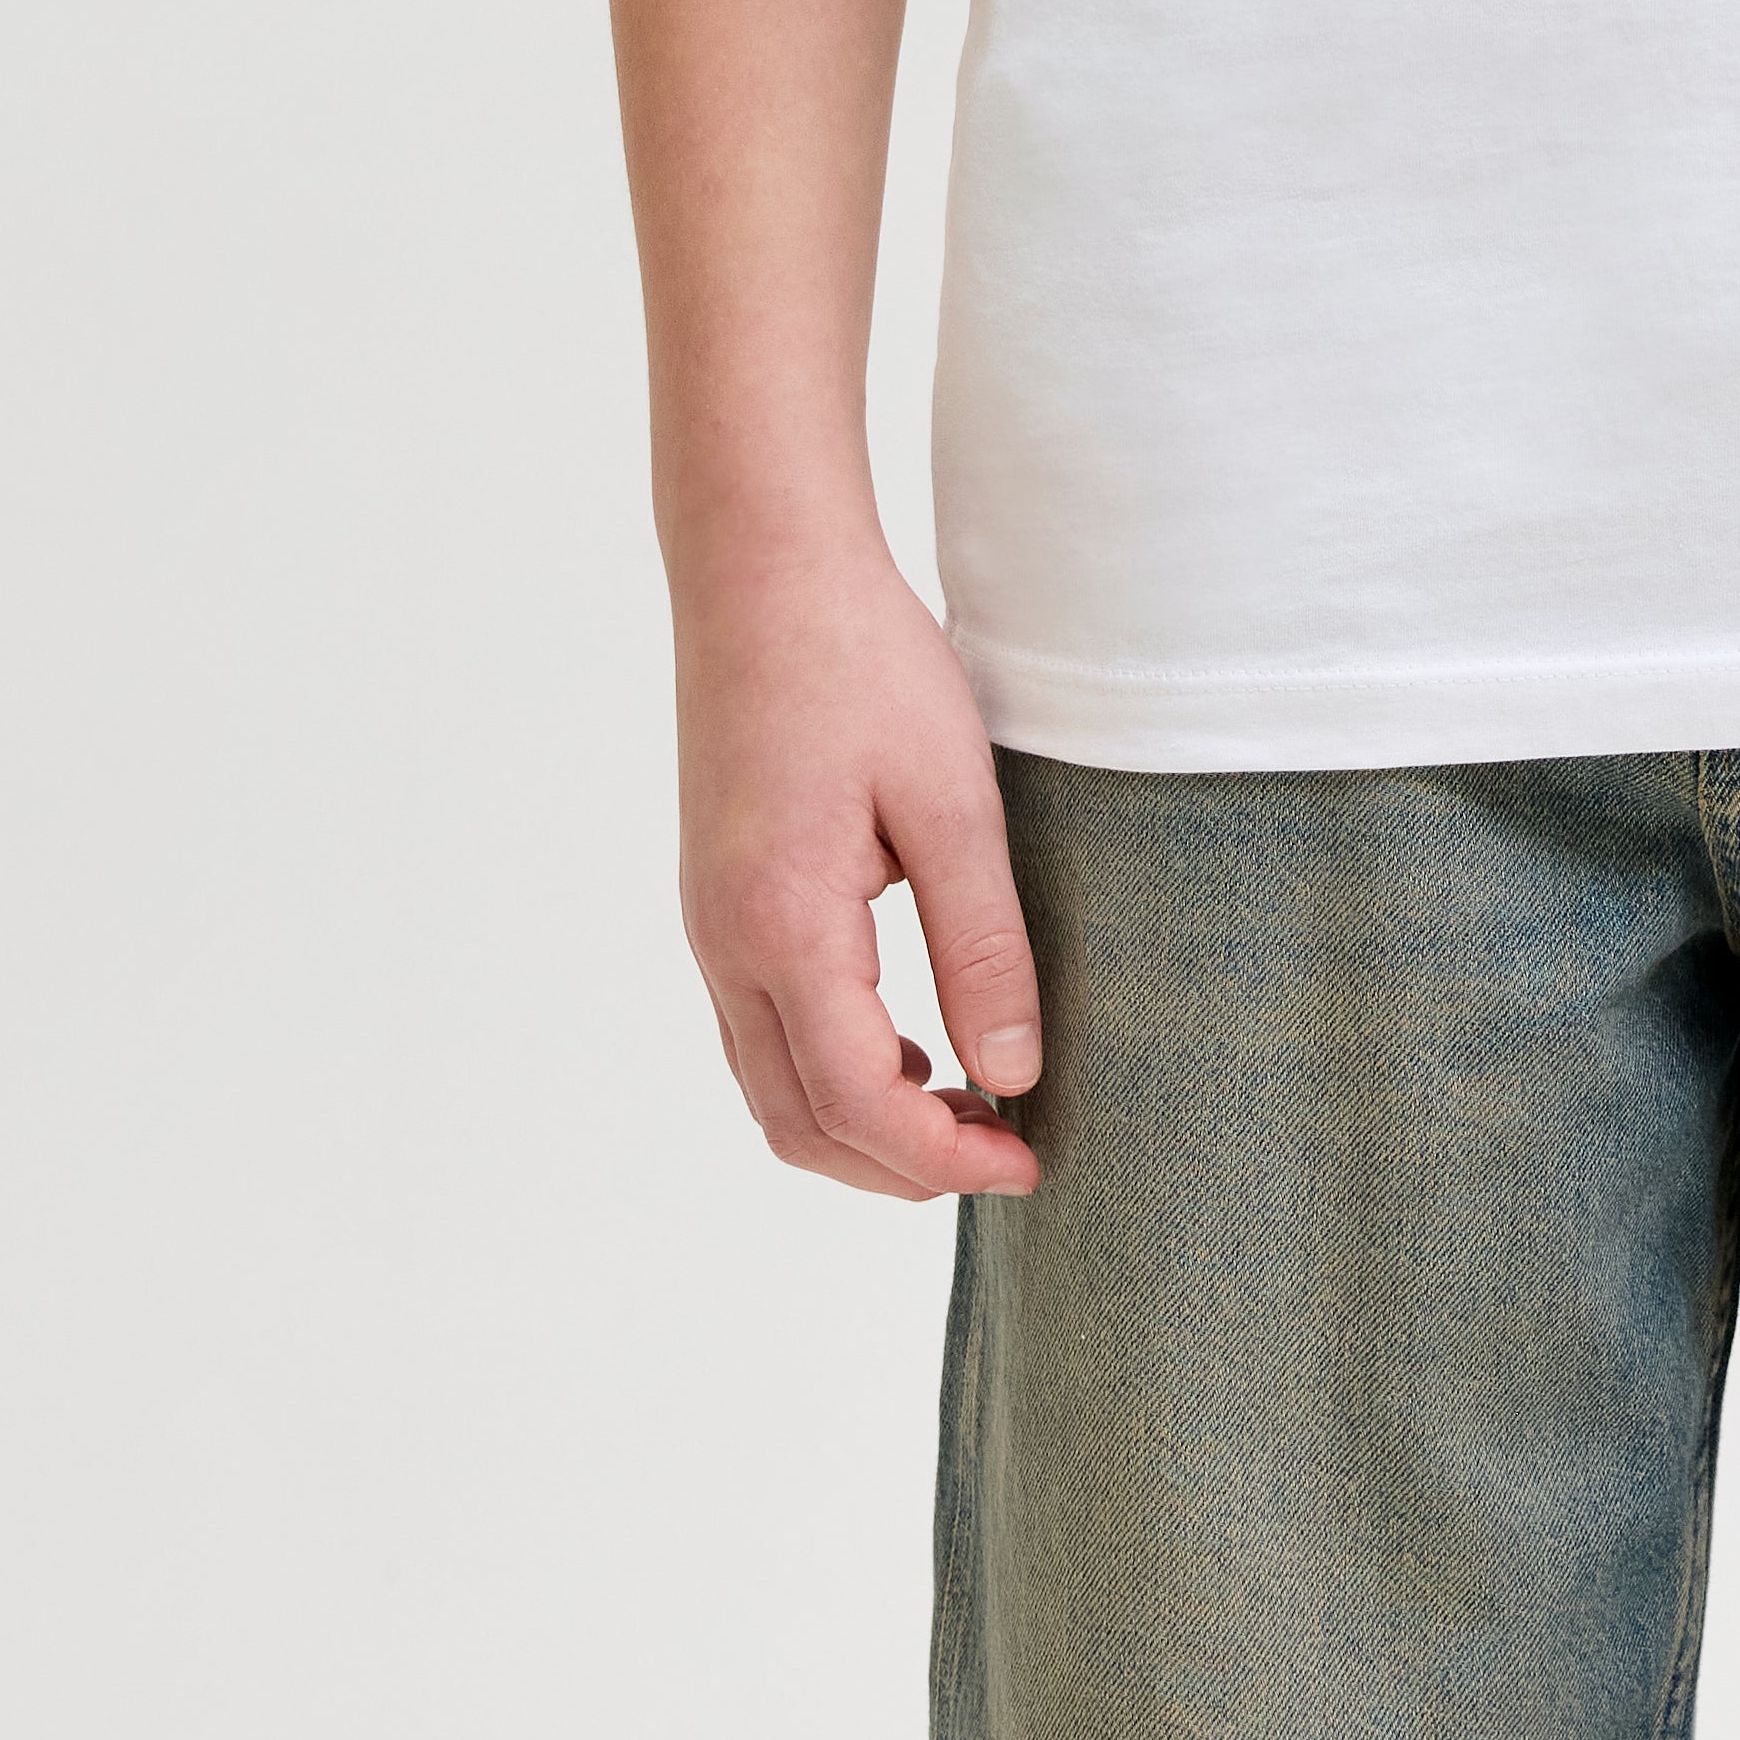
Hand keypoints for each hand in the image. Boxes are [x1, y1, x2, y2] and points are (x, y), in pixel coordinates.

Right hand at [673, 534, 1044, 1199]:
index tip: (1029, 1162)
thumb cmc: (861, 664)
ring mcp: (711, 928)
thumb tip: (1012, 1072)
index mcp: (783, 925)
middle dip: (901, 1167)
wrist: (763, 572)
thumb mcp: (952, 798)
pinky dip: (834, 1073)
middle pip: (800, 1123)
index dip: (944, 1157)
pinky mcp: (718, 902)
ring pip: (774, 1088)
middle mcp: (727, 946)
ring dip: (864, 1127)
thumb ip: (982, 943)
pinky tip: (913, 1044)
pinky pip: (764, 1032)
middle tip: (1005, 1151)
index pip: (858, 1103)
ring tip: (971, 1107)